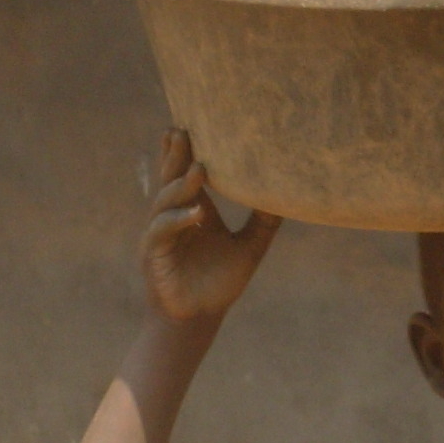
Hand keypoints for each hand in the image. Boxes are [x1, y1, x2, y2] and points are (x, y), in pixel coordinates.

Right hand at [142, 129, 280, 321]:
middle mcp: (172, 216)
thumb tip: (289, 197)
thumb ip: (264, 222)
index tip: (188, 124)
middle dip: (175, 155)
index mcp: (192, 210)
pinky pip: (163, 232)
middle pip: (171, 179)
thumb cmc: (220, 282)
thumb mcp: (249, 247)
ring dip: (182, 185)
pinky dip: (178, 220)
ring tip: (199, 168)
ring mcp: (160, 234)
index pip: (186, 174)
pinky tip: (197, 214)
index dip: (184, 152)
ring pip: (165, 201)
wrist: (199, 318)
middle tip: (181, 130)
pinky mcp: (154, 255)